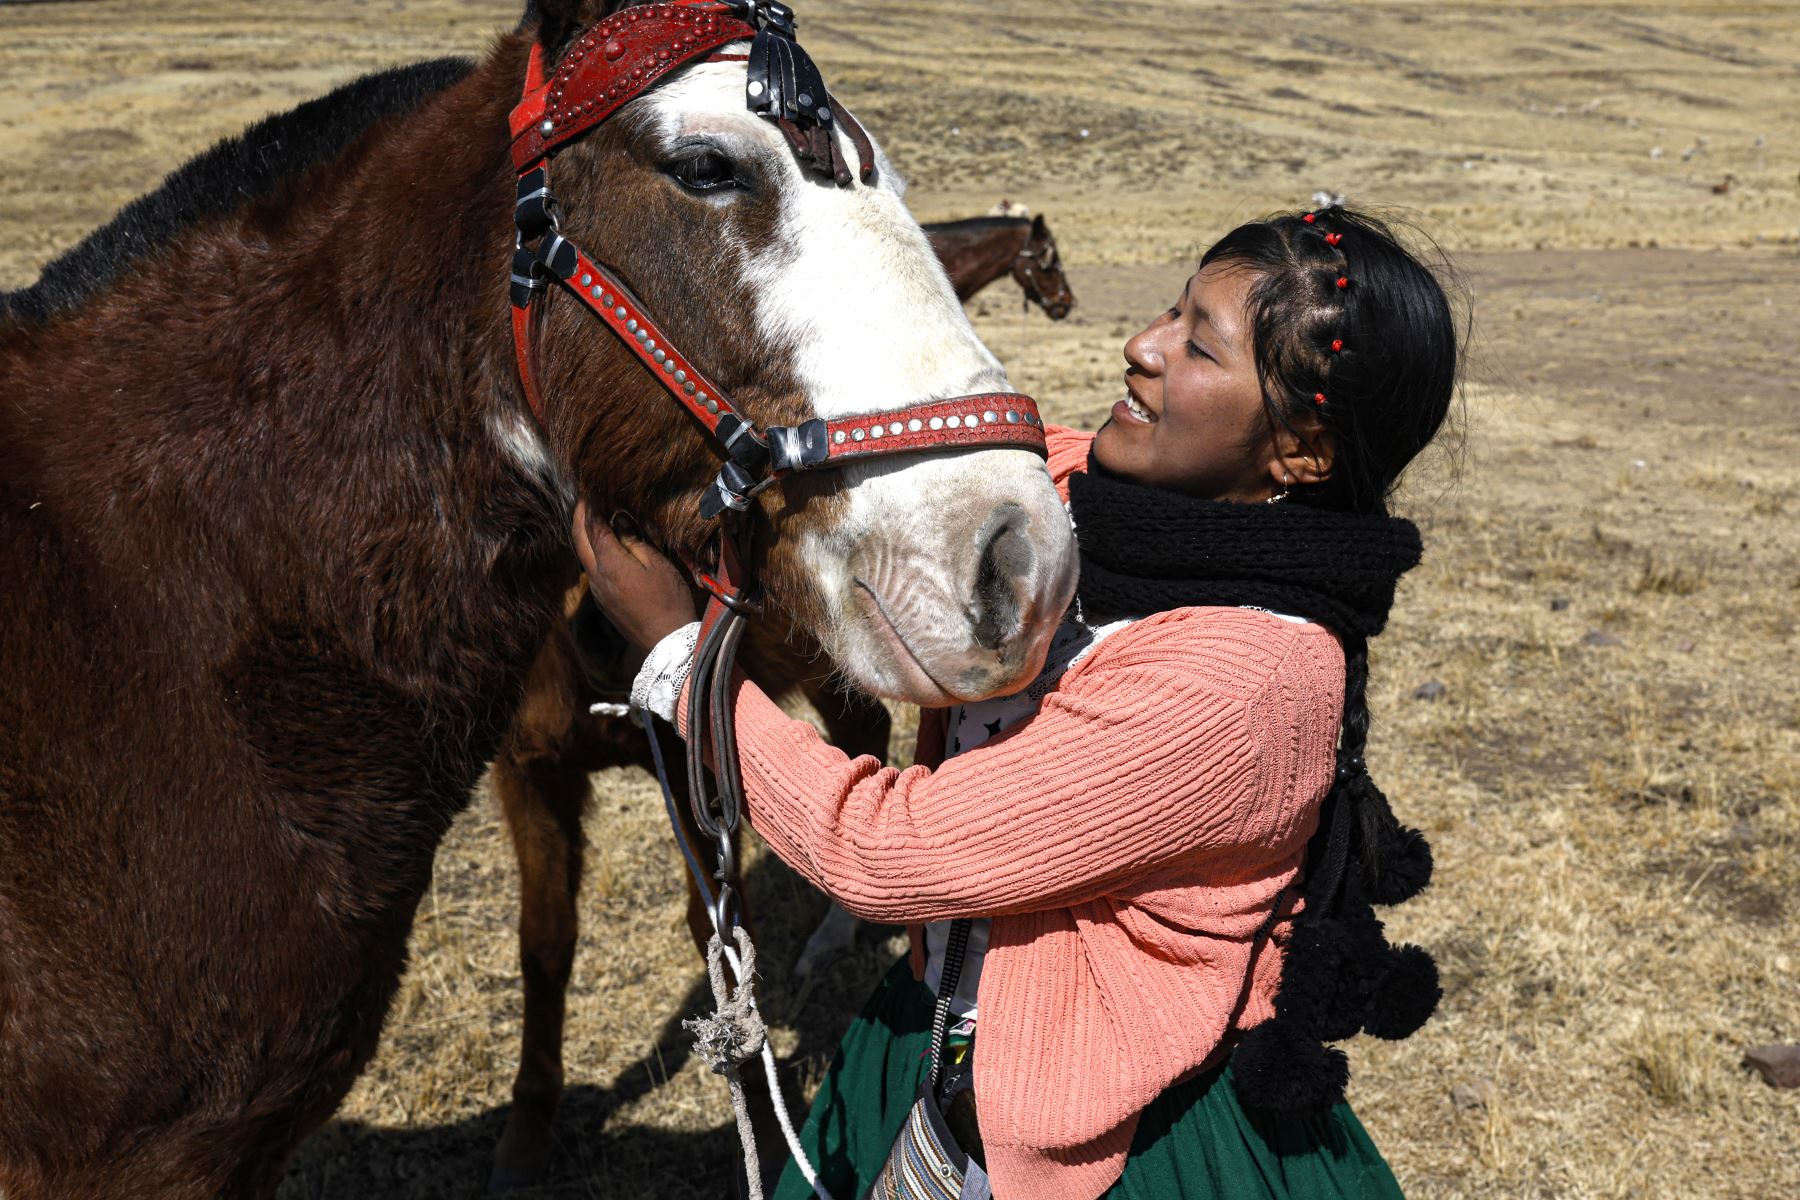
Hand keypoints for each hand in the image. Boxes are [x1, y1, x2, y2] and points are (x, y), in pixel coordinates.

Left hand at [570, 501, 698, 650]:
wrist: (667, 641)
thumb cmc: (668, 599)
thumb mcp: (656, 564)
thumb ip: (634, 539)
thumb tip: (619, 519)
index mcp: (609, 563)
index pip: (593, 526)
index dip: (591, 504)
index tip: (591, 487)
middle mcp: (596, 576)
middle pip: (579, 539)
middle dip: (579, 516)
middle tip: (585, 497)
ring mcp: (598, 590)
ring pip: (583, 554)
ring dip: (585, 533)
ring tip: (594, 516)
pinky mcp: (604, 600)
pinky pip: (592, 568)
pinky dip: (593, 549)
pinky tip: (605, 544)